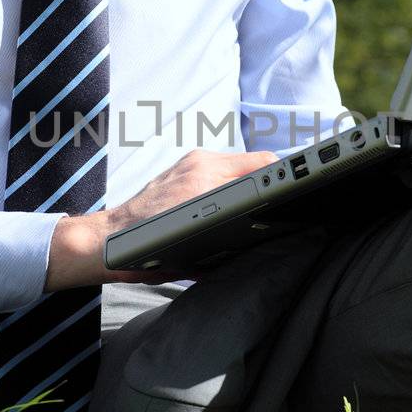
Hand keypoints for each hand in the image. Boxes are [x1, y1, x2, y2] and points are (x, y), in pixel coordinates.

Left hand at [44, 147, 278, 288]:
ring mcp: (189, 164)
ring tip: (263, 204)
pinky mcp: (181, 169)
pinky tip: (231, 204)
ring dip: (252, 181)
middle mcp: (199, 164)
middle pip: (254, 163)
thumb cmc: (146, 249)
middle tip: (290, 200)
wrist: (108, 242)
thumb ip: (234, 232)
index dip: (287, 175)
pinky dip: (231, 183)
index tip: (302, 189)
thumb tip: (263, 232)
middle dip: (274, 179)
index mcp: (207, 177)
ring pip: (237, 166)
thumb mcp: (199, 248)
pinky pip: (218, 169)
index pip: (263, 165)